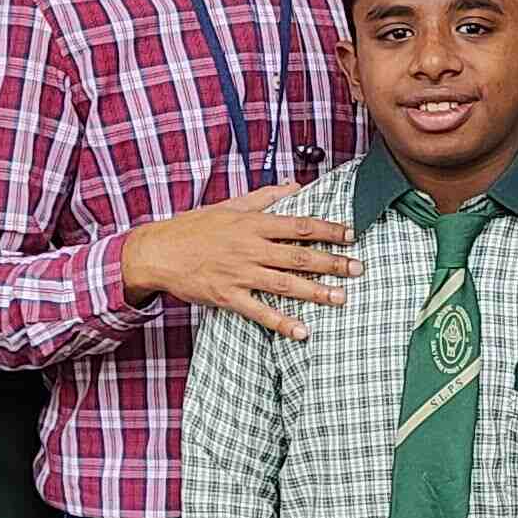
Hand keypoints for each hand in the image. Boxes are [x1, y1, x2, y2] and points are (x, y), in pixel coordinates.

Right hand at [123, 192, 357, 340]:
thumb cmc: (194, 227)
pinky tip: (302, 331)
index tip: (351, 235)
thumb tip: (294, 186)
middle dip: (332, 263)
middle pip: (299, 256)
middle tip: (358, 269)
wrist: (158, 251)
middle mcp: (250, 248)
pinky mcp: (227, 296)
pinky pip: (259, 312)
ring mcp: (239, 274)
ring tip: (341, 298)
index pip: (300, 225)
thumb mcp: (230, 205)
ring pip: (285, 284)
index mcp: (253, 224)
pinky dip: (281, 322)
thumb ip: (265, 197)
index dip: (329, 230)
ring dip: (315, 292)